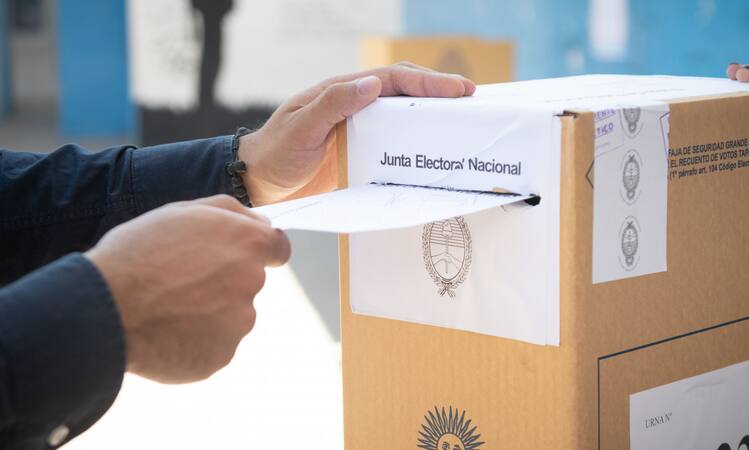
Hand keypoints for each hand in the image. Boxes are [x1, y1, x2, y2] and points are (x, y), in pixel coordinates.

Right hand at [86, 195, 289, 382]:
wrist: (104, 309)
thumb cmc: (138, 253)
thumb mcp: (183, 211)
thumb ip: (231, 213)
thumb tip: (263, 224)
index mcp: (248, 245)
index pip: (278, 248)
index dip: (258, 251)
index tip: (238, 256)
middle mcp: (252, 283)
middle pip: (248, 282)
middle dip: (223, 281)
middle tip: (180, 282)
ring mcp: (239, 323)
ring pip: (231, 316)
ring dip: (209, 312)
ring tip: (167, 308)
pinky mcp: (222, 355)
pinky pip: (215, 345)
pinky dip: (196, 340)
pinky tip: (167, 332)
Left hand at [238, 62, 476, 204]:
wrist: (259, 182)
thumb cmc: (275, 151)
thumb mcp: (301, 128)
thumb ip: (333, 105)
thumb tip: (372, 84)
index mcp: (343, 92)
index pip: (394, 80)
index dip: (428, 83)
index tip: (458, 90)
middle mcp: (357, 107)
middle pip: (407, 93)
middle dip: (441, 94)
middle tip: (474, 101)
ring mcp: (362, 130)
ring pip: (405, 119)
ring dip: (434, 119)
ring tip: (465, 125)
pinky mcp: (363, 155)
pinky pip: (396, 147)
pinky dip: (418, 147)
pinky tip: (435, 156)